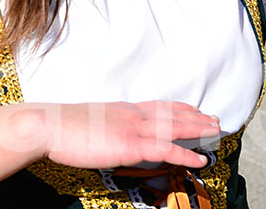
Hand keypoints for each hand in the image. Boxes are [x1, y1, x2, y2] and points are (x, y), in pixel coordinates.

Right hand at [42, 101, 219, 169]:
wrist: (49, 125)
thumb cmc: (62, 127)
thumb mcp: (89, 121)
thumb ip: (105, 126)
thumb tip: (110, 134)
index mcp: (122, 109)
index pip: (158, 105)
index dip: (179, 108)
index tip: (195, 108)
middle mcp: (132, 114)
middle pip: (172, 114)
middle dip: (196, 117)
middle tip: (215, 119)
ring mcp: (132, 128)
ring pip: (175, 128)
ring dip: (199, 130)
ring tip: (216, 132)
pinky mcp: (130, 145)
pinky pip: (166, 149)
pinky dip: (187, 155)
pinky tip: (200, 160)